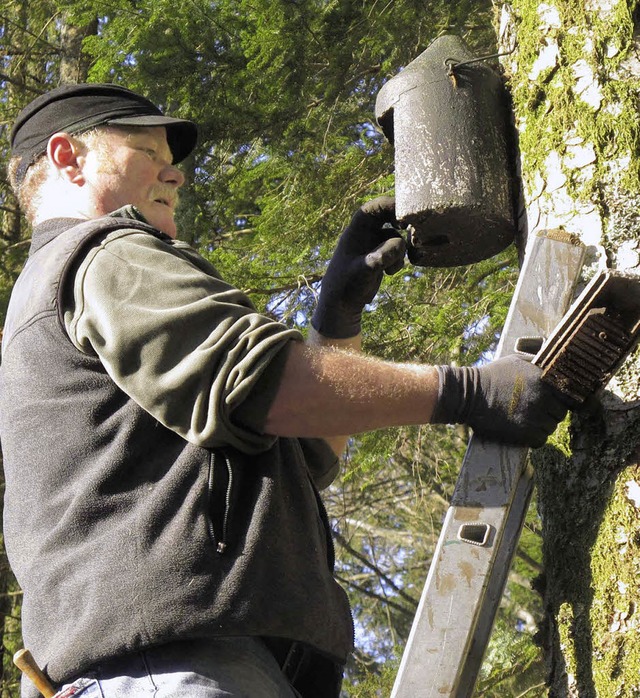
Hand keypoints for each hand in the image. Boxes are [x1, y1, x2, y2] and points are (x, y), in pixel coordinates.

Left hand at [311, 197, 405, 338]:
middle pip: (387, 217)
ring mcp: (373, 246)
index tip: (403, 214)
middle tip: (412, 228)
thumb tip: (400, 243)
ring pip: (396, 237)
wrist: (342, 304)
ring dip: (399, 250)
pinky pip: (397, 252)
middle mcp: (364, 235)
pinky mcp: (380, 257)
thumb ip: (382, 256)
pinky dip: (398, 260)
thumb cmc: (346, 285)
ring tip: (390, 268)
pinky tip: (389, 273)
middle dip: (400, 223)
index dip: (388, 205)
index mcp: (355, 232)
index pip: (371, 209)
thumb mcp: (365, 270)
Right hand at [431, 354, 567, 447]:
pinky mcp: (525, 434)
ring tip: (527, 419)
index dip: (558, 398)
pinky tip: (523, 429)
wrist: (470, 395)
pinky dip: (534, 437)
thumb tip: (552, 365)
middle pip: (560, 413)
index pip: (566, 394)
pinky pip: (541, 440)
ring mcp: (534, 418)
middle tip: (535, 410)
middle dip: (550, 412)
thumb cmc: (492, 376)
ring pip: (551, 427)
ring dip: (542, 425)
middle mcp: (542, 399)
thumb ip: (538, 363)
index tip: (549, 400)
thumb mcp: (516, 360)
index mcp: (543, 380)